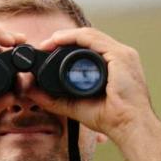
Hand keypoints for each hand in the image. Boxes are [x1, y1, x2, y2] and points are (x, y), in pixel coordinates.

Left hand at [25, 27, 156, 143]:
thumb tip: (31, 91)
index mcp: (114, 65)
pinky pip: (92, 39)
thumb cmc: (111, 118)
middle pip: (88, 39)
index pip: (88, 47)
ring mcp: (121, 54)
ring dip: (65, 36)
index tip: (46, 52)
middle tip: (43, 46)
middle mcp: (119, 56)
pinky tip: (58, 40)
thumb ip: (54, 99)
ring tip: (48, 42)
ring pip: (89, 35)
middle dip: (64, 39)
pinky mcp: (120, 55)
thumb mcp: (76, 105)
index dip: (67, 46)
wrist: (129, 126)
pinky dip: (73, 37)